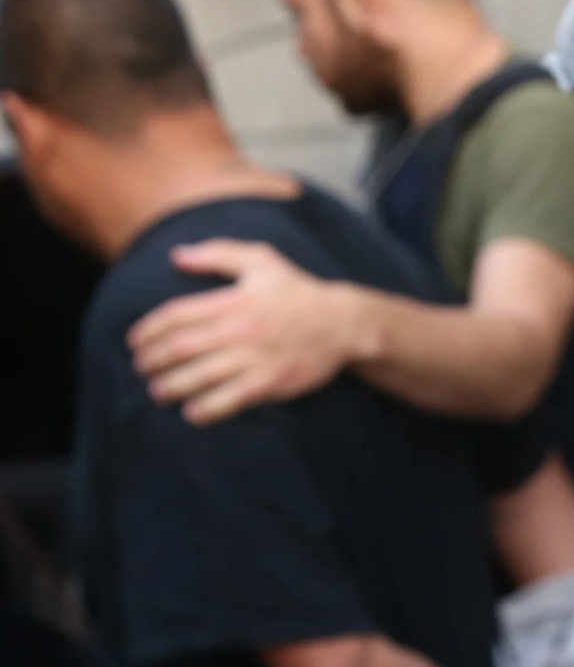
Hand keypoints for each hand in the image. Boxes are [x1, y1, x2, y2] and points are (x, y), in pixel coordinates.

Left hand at [126, 240, 360, 423]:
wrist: (345, 323)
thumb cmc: (298, 291)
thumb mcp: (262, 261)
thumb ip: (218, 254)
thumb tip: (176, 255)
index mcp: (233, 299)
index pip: (176, 315)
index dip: (148, 329)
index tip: (134, 341)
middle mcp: (240, 329)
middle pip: (181, 348)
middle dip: (153, 360)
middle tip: (142, 368)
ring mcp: (255, 357)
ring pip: (200, 375)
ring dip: (171, 386)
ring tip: (158, 392)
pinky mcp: (271, 381)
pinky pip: (231, 399)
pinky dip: (207, 408)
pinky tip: (192, 412)